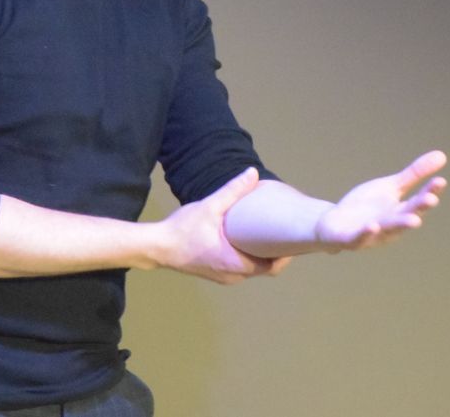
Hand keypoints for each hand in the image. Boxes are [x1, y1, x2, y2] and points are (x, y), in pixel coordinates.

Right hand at [156, 167, 287, 283]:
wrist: (157, 247)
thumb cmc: (182, 230)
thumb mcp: (209, 206)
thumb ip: (232, 191)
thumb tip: (253, 172)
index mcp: (235, 264)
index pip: (272, 267)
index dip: (285, 255)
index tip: (292, 238)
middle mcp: (233, 276)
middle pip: (265, 268)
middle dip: (275, 252)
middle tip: (283, 231)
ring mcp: (224, 277)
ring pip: (253, 268)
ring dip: (262, 253)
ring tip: (269, 233)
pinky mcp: (217, 273)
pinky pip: (241, 267)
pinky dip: (249, 255)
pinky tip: (249, 238)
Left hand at [315, 151, 447, 251]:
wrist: (335, 225)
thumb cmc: (367, 207)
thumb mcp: (391, 187)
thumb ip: (414, 175)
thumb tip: (442, 155)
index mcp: (400, 212)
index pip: (418, 202)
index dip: (429, 192)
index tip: (441, 180)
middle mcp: (390, 226)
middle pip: (406, 216)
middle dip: (418, 208)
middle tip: (432, 199)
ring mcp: (372, 234)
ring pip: (387, 229)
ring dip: (400, 225)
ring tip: (415, 221)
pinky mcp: (350, 239)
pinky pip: (359, 238)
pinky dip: (366, 233)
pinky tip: (372, 225)